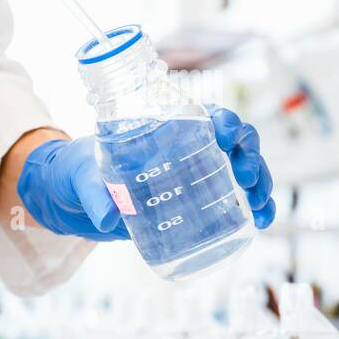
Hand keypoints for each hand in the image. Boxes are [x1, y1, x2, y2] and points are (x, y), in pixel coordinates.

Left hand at [17, 107, 275, 241]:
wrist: (77, 199)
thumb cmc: (81, 172)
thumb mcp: (84, 178)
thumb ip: (95, 193)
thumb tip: (107, 216)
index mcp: (168, 128)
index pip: (208, 115)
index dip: (225, 121)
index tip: (224, 136)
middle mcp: (191, 148)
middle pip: (238, 142)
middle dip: (252, 155)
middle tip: (246, 177)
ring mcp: (199, 176)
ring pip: (245, 170)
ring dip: (261, 185)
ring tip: (261, 209)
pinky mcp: (200, 204)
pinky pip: (238, 201)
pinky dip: (255, 209)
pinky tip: (260, 223)